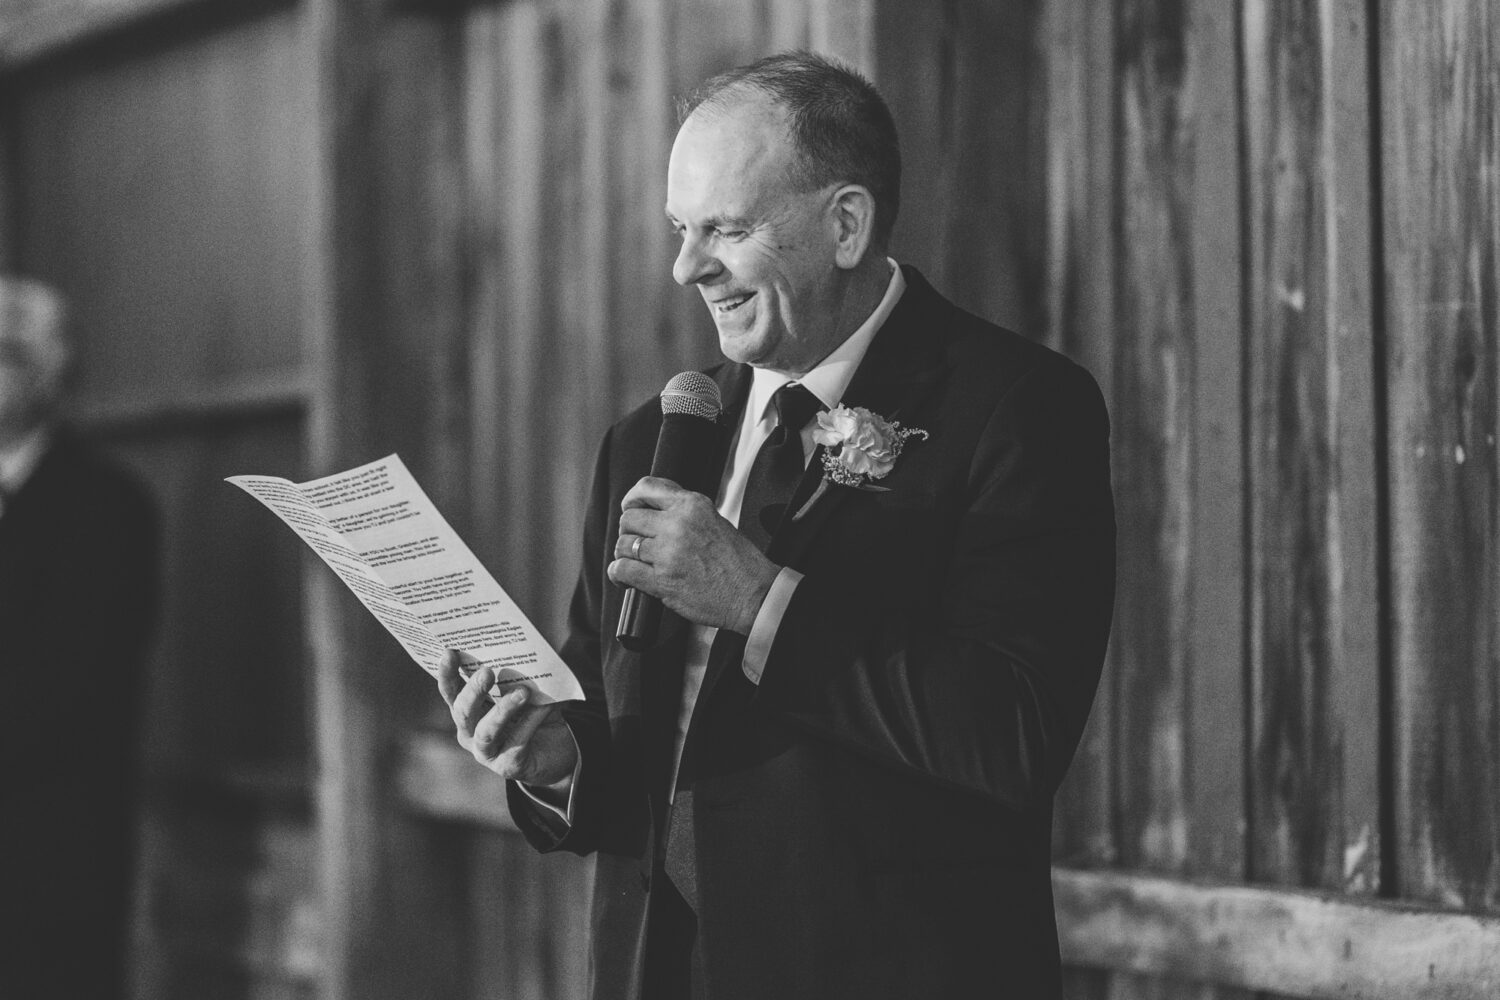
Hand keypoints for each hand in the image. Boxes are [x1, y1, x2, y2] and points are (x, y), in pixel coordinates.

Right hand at [436, 650, 577, 786]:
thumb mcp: (524, 690)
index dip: (447, 674)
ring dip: (502, 710)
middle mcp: (470, 733)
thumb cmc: (535, 713)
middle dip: (473, 691)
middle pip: (463, 712)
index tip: (449, 652)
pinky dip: (531, 722)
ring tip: (523, 692)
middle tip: (487, 672)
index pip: (451, 691)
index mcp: (468, 711)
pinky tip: (544, 707)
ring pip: (485, 732)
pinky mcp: (508, 766)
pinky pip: (518, 742)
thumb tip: (521, 653)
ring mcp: (486, 753)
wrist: (558, 750)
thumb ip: (517, 676)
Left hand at [607, 476, 779, 632]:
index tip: (630, 509)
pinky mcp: (661, 580)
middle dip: (628, 531)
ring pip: (622, 544)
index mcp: (693, 505)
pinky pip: (622, 570)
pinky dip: (618, 575)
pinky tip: (625, 579)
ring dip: (623, 554)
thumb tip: (655, 513)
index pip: (646, 488)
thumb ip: (686, 513)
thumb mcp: (716, 520)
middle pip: (629, 518)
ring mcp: (668, 552)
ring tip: (632, 562)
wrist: (754, 594)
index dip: (631, 499)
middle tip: (636, 543)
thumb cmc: (740, 563)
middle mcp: (677, 524)